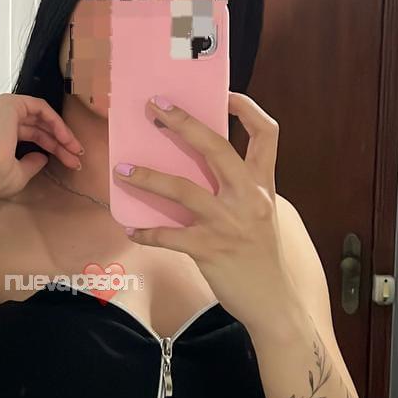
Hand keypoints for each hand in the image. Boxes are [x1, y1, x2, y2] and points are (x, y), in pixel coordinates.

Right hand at [0, 93, 83, 202]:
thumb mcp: (19, 173)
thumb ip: (31, 163)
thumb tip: (43, 158)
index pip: (32, 134)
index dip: (53, 147)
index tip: (70, 161)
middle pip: (38, 126)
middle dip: (60, 141)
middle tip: (77, 156)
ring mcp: (2, 109)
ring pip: (40, 116)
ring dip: (60, 131)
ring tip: (75, 149)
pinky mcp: (9, 104)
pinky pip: (39, 107)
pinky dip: (54, 120)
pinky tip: (65, 136)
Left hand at [112, 92, 298, 333]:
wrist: (275, 303)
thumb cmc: (264, 258)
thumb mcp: (262, 216)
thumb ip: (239, 192)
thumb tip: (198, 172)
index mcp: (263, 185)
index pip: (266, 134)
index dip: (247, 109)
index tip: (224, 94)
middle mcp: (247, 197)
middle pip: (215, 147)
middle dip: (182, 122)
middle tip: (154, 108)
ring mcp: (228, 223)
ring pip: (182, 189)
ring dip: (147, 177)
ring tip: (121, 170)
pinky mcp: (210, 250)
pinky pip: (169, 236)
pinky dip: (147, 232)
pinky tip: (132, 230)